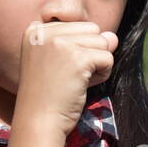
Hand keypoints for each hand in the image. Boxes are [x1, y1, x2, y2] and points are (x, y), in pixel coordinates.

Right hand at [13, 20, 117, 138]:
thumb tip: (112, 36)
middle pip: (91, 29)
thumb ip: (83, 43)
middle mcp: (45, 31)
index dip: (76, 49)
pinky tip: (83, 85)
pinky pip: (107, 57)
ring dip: (97, 63)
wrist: (38, 121)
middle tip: (70, 75)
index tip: (57, 69)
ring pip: (102, 41)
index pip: (76, 25)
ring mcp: (61, 43)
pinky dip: (103, 74)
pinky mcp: (78, 58)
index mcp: (35, 30)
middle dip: (90, 53)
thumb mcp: (60, 62)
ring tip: (76, 80)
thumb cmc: (47, 96)